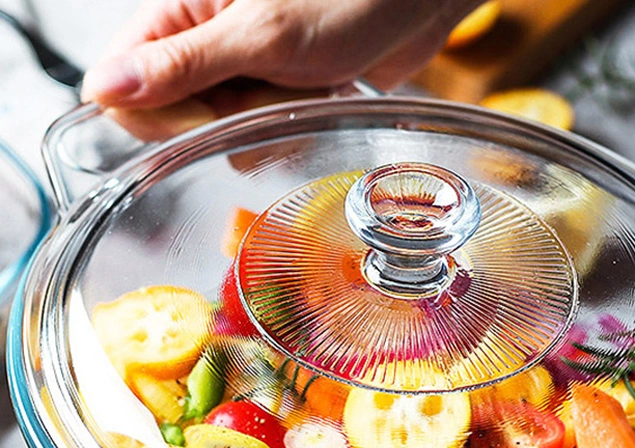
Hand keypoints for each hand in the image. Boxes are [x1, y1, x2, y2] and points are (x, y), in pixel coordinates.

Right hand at [81, 0, 482, 107]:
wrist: (415, 4)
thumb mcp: (262, 35)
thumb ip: (184, 66)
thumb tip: (108, 89)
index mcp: (183, 13)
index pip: (123, 82)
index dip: (158, 115)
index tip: (210, 114)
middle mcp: (204, 44)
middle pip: (173, 116)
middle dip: (223, 119)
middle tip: (268, 92)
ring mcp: (239, 73)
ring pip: (219, 132)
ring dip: (263, 125)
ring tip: (302, 87)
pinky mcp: (272, 96)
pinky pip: (258, 137)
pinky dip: (286, 130)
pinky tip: (313, 101)